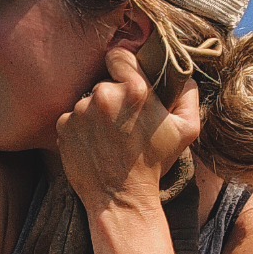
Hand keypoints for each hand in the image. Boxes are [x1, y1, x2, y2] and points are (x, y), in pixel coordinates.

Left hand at [54, 46, 200, 214]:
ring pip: (88, 102)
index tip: (126, 78)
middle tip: (123, 124)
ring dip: (96, 115)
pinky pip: (72, 119)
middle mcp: (104, 94)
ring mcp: (80, 111)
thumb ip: (188, 94)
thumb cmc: (154, 165)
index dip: (123, 64)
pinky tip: (94, 146)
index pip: (119, 54)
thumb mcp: (186, 130)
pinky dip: (80, 129)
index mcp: (135, 90)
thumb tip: (183, 74)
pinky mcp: (64, 126)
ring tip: (108, 139)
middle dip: (114, 98)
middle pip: (105, 83)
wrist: (120, 199)